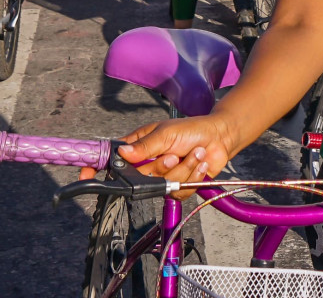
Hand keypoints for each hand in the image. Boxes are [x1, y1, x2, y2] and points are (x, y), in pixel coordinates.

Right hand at [112, 113, 240, 195]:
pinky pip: (178, 192)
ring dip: (183, 169)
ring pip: (162, 186)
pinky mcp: (178, 187)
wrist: (219, 138)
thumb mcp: (166, 133)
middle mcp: (149, 163)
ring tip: (194, 154)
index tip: (104, 172)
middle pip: (142, 178)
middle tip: (174, 155)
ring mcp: (163, 176)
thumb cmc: (192, 130)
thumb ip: (144, 146)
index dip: (112, 168)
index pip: (118, 160)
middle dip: (162, 167)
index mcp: (140, 146)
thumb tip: (122, 152)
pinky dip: (192, 178)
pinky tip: (200, 164)